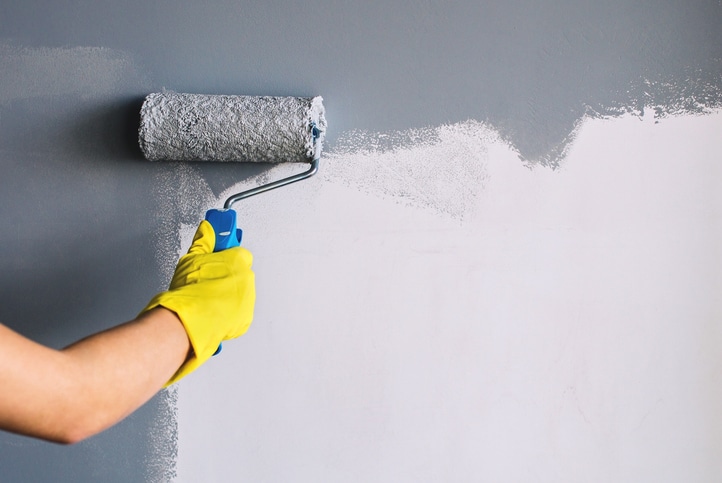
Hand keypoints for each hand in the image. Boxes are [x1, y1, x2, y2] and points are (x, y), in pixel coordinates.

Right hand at [142, 220, 255, 384]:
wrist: (189, 318)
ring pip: (241, 294)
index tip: (221, 259)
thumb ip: (203, 241)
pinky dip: (228, 314)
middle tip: (209, 282)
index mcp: (238, 261)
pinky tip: (213, 312)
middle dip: (228, 277)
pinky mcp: (245, 319)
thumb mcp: (191, 258)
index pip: (240, 253)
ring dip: (229, 296)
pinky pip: (238, 314)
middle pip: (241, 274)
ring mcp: (248, 300)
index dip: (228, 257)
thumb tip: (207, 229)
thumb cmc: (191, 288)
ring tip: (208, 300)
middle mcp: (247, 279)